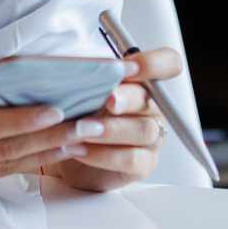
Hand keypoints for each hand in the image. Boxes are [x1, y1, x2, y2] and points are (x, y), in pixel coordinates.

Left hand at [52, 47, 182, 192]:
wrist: (59, 153)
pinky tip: (78, 148)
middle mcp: (151, 108)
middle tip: (108, 100)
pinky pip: (132, 159)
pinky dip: (103, 154)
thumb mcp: (74, 89)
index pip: (167, 64)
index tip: (127, 67)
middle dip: (128, 98)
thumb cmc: (73, 114)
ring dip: (112, 129)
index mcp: (140, 82)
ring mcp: (151, 137)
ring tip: (81, 128)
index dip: (154, 63)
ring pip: (145, 130)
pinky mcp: (143, 164)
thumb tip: (82, 63)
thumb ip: (86, 75)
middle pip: (154, 98)